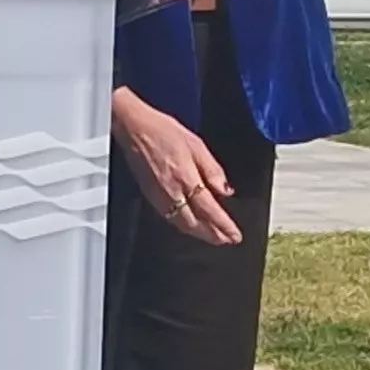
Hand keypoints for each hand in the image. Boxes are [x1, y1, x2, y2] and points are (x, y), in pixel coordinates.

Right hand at [111, 89, 239, 244]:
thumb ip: (212, 170)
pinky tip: (190, 225)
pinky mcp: (150, 196)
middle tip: (226, 240)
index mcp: (186, 178)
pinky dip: (183, 226)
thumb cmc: (163, 131)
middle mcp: (172, 192)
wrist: (134, 129)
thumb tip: (225, 190)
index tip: (235, 235)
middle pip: (195, 223)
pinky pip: (169, 218)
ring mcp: (159, 196)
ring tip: (212, 237)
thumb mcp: (196, 145)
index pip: (209, 209)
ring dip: (198, 233)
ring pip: (181, 224)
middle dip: (212, 235)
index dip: (223, 225)